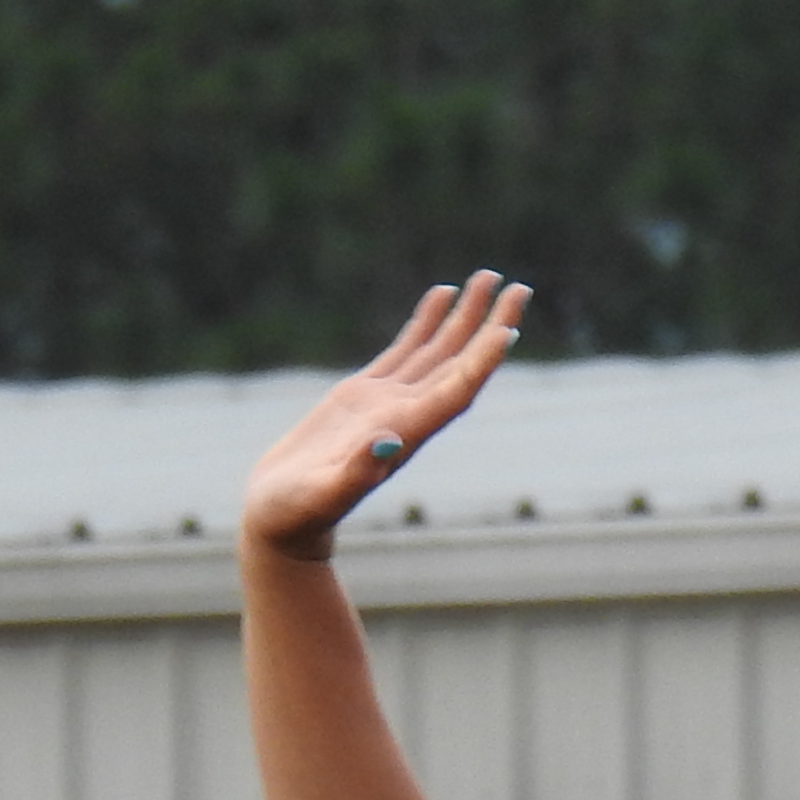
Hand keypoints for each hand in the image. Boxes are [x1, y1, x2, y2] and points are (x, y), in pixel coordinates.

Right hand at [243, 275, 530, 559]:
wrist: (280, 522)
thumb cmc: (295, 515)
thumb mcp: (321, 495)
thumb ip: (355, 473)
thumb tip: (387, 442)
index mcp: (403, 435)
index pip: (455, 392)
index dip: (482, 362)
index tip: (508, 329)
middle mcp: (406, 416)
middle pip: (459, 364)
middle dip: (488, 325)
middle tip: (519, 286)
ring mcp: (388, 404)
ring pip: (437, 351)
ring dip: (465, 317)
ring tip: (488, 278)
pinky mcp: (364, 396)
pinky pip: (406, 350)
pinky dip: (426, 322)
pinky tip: (443, 295)